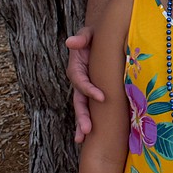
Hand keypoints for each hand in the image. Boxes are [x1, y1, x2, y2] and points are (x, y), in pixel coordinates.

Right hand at [66, 25, 103, 143]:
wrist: (101, 38)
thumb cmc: (95, 35)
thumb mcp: (88, 33)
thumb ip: (82, 37)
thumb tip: (71, 42)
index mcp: (77, 67)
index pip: (80, 81)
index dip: (89, 89)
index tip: (101, 98)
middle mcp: (79, 80)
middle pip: (78, 100)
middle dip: (82, 115)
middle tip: (87, 130)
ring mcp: (85, 87)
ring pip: (82, 107)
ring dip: (82, 123)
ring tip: (82, 138)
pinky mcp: (93, 91)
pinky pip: (91, 106)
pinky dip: (90, 120)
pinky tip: (89, 136)